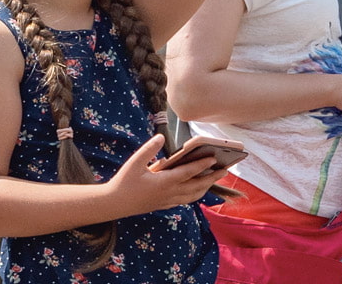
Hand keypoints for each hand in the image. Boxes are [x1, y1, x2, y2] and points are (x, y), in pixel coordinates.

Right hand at [105, 137, 229, 211]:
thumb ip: (148, 149)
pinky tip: (197, 189)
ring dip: (206, 187)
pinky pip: (186, 200)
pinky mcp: (165, 205)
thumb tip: (159, 136)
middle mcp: (169, 193)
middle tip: (226, 169)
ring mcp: (168, 201)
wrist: (115, 204)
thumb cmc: (124, 181)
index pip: (188, 172)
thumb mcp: (134, 162)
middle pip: (197, 186)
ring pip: (193, 196)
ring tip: (215, 178)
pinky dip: (195, 194)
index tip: (214, 158)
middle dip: (212, 178)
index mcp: (164, 182)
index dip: (202, 165)